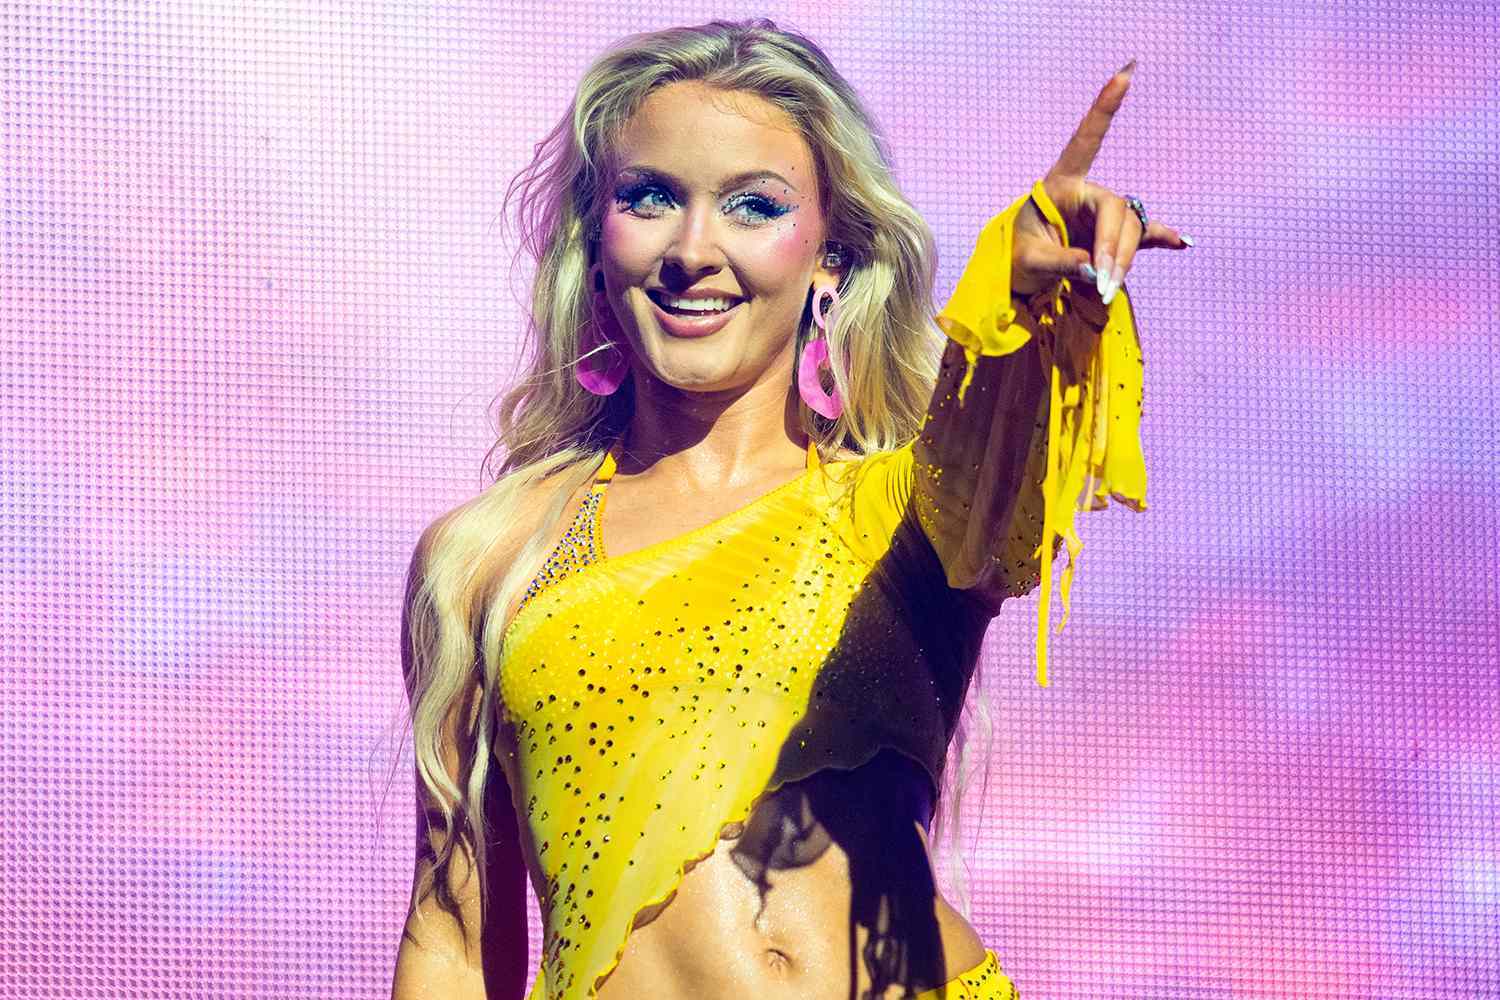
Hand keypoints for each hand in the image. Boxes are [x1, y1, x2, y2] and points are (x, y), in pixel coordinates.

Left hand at [1011, 60, 1193, 301]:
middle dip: (1115, 248)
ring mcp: (1104, 217)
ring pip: (1131, 230)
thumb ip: (1061, 263)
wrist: (1022, 278)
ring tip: (1107, 289)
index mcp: (1062, 184)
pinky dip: (1161, 239)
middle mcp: (1087, 194)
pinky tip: (1181, 243)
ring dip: (1124, 260)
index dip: (1105, 107)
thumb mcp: (1028, 262)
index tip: (1125, 73)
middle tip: (1103, 284)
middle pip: (1117, 212)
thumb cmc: (1017, 260)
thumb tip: (1095, 271)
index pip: (1086, 141)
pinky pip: (1144, 235)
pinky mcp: (1115, 237)